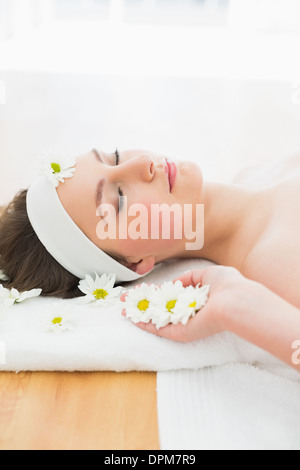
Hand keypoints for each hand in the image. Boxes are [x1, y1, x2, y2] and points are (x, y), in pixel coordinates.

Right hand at [120, 265, 247, 341]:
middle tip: (126, 301)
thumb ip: (190, 277)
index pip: (172, 297)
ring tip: (123, 310)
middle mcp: (189, 313)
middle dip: (143, 305)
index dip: (156, 293)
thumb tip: (175, 282)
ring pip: (157, 320)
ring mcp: (185, 324)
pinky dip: (146, 326)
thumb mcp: (207, 274)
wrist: (236, 302)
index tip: (142, 290)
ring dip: (140, 315)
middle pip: (161, 309)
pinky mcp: (182, 333)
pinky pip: (161, 330)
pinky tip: (133, 319)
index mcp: (196, 299)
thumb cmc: (227, 285)